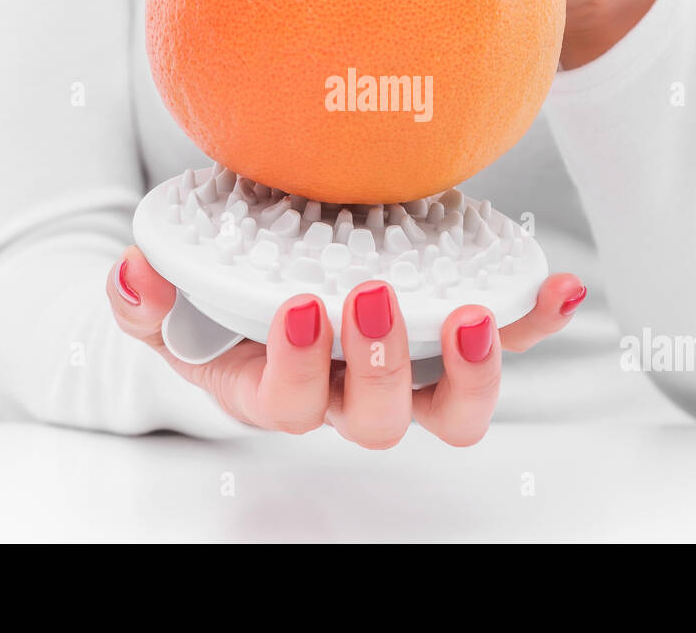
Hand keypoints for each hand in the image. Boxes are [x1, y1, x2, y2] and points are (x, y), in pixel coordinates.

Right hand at [107, 247, 585, 447]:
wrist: (267, 290)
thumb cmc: (218, 307)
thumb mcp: (172, 307)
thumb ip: (147, 301)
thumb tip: (134, 276)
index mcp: (276, 389)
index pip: (287, 406)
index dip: (298, 369)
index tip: (298, 306)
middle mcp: (346, 395)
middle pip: (377, 420)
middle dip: (381, 365)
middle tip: (374, 296)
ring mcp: (407, 375)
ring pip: (450, 410)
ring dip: (474, 370)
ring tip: (477, 313)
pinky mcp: (451, 343)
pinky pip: (502, 343)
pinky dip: (534, 321)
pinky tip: (560, 289)